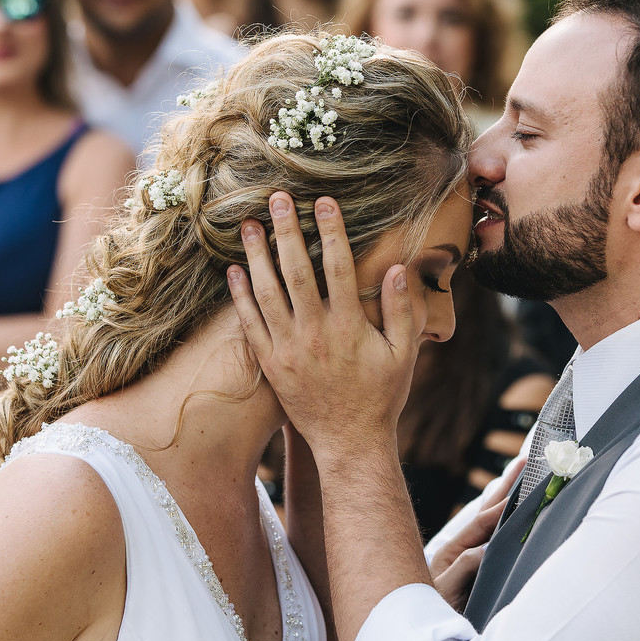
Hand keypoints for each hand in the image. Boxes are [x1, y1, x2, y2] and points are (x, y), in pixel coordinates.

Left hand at [228, 193, 419, 458]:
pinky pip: (250, 324)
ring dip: (257, 256)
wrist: (349, 442)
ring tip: (249, 225)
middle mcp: (314, 334)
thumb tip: (398, 270)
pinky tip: (235, 270)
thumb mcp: (404, 355)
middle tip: (277, 198)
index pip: (338, 267)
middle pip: (296, 271)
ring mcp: (288, 349)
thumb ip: (404, 311)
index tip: (323, 202)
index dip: (331, 231)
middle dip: (286, 231)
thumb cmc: (382, 397)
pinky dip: (240, 296)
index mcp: (349, 327)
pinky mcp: (270, 364)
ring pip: (267, 293)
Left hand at [430, 456, 524, 611]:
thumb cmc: (429, 612)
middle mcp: (461, 549)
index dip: (503, 505)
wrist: (422, 632)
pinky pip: (493, 538)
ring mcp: (468, 557)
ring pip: (491, 521)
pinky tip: (514, 510)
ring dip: (506, 498)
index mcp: (453, 550)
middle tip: (525, 461)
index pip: (483, 522)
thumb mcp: (445, 591)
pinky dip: (504, 520)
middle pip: (487, 511)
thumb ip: (464, 569)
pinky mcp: (475, 568)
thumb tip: (486, 548)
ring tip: (522, 475)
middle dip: (506, 486)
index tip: (523, 488)